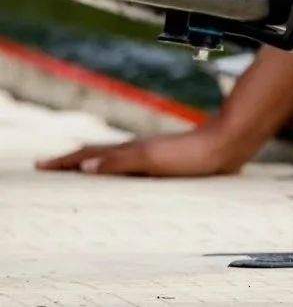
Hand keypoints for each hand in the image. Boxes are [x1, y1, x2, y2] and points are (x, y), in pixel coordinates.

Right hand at [34, 117, 250, 176]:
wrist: (227, 144)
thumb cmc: (191, 153)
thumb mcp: (151, 159)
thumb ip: (120, 161)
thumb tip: (86, 167)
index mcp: (129, 149)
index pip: (88, 155)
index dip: (64, 161)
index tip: (41, 165)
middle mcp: (137, 149)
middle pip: (97, 153)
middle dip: (72, 160)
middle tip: (50, 165)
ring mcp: (152, 153)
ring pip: (114, 157)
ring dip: (93, 162)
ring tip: (80, 168)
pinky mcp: (168, 160)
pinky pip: (132, 165)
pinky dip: (118, 168)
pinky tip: (126, 173)